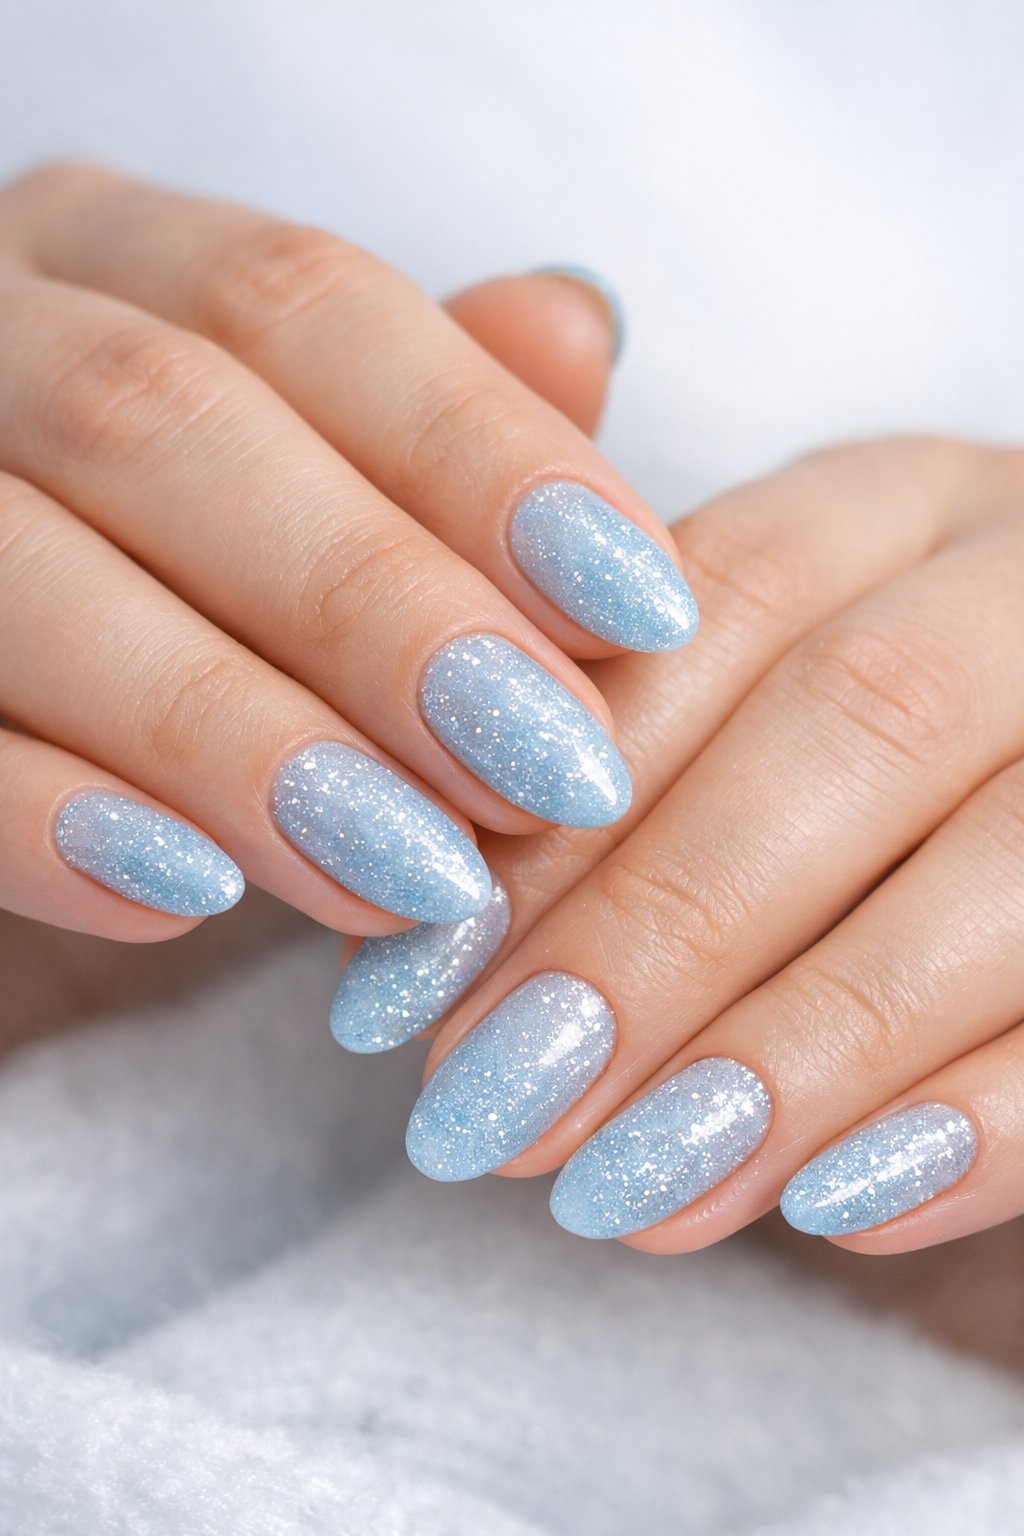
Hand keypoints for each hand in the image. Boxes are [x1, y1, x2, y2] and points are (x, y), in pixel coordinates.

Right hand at [0, 162, 694, 940]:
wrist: (0, 721)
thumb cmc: (177, 584)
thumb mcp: (309, 496)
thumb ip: (424, 422)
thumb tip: (574, 327)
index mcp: (109, 259)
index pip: (305, 304)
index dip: (483, 454)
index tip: (641, 611)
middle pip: (167, 421)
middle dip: (379, 607)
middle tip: (547, 772)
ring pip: (28, 571)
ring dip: (238, 735)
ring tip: (410, 874)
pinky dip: (43, 823)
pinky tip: (188, 901)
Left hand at [336, 436, 1023, 1255]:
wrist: (1022, 774)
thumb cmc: (853, 758)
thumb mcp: (739, 699)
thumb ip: (591, 745)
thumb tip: (397, 905)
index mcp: (896, 505)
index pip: (710, 608)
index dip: (556, 805)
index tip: (402, 994)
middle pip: (857, 724)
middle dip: (659, 937)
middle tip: (495, 1117)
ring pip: (1004, 861)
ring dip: (800, 1048)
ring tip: (630, 1195)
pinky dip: (987, 1120)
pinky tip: (838, 1211)